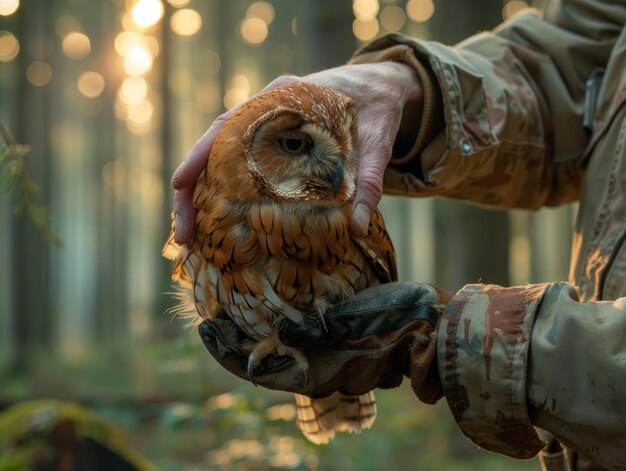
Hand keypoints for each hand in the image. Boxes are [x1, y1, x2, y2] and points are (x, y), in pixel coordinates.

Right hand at [171, 62, 422, 243]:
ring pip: (220, 156)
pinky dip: (223, 189)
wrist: (384, 87)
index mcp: (284, 96)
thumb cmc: (379, 108)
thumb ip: (370, 180)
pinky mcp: (273, 141)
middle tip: (183, 234)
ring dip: (202, 193)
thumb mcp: (378, 142)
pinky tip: (217, 218)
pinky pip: (238, 163)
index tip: (180, 184)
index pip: (229, 123)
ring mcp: (266, 124)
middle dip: (191, 187)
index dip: (201, 154)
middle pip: (213, 144)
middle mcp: (267, 107)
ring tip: (190, 234)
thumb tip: (357, 227)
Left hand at [199, 282, 451, 402]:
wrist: (432, 326)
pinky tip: (266, 305)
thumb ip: (320, 334)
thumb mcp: (359, 325)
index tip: (205, 328)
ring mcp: (323, 355)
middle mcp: (314, 367)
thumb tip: (278, 338)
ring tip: (227, 310)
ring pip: (275, 351)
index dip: (227, 352)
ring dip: (249, 334)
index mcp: (317, 372)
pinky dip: (273, 324)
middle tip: (207, 318)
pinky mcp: (332, 339)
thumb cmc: (398, 323)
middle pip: (260, 362)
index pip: (258, 371)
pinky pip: (294, 338)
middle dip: (231, 342)